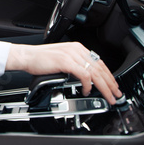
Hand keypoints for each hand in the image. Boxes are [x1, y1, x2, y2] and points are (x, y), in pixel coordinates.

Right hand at [5, 41, 121, 104]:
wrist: (27, 56)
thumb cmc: (40, 59)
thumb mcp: (62, 59)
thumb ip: (74, 64)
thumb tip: (86, 77)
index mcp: (77, 47)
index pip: (99, 62)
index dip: (108, 75)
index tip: (113, 85)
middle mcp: (77, 49)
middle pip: (100, 68)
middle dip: (110, 83)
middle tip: (116, 94)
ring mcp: (72, 55)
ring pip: (95, 73)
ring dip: (104, 87)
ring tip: (107, 96)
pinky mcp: (66, 61)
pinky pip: (84, 75)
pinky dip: (88, 85)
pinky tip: (87, 91)